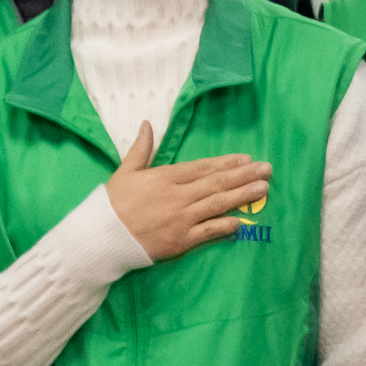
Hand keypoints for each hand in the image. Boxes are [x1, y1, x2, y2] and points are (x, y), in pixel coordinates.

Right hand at [103, 123, 269, 262]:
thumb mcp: (125, 172)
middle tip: (267, 169)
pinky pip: (208, 232)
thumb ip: (141, 149)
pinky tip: (242, 221)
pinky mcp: (180, 241)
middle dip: (243, 176)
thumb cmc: (111, 204)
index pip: (202, 168)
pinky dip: (226, 226)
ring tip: (264, 188)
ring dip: (243, 196)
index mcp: (164, 178)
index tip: (247, 159)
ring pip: (218, 205)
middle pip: (216, 184)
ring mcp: (180, 219)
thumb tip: (147, 123)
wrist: (98, 238)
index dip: (226, 163)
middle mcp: (176, 197)